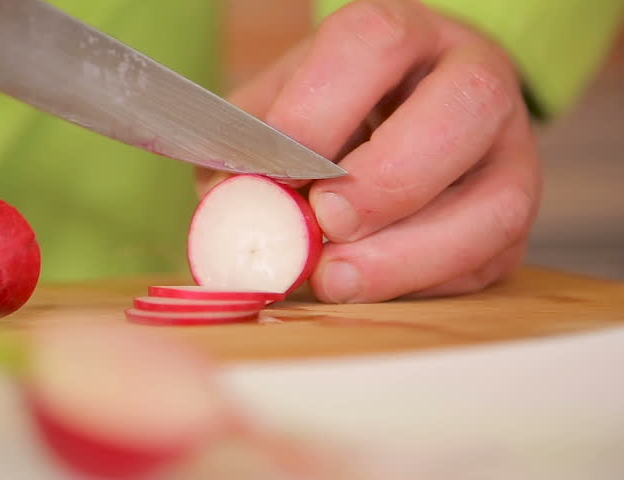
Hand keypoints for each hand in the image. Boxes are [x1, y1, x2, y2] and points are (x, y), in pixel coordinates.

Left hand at [198, 0, 540, 302]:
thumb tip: (228, 210)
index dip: (319, 111)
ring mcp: (507, 150)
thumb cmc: (327, 115)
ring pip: (498, 203)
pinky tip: (368, 285)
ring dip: (407, 254)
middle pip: (465, 109)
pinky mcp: (513, 218)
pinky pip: (487, 260)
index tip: (275, 171)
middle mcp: (471, 79)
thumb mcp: (276, 111)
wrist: (393, 124)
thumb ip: (248, 151)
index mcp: (402, 35)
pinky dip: (421, 283)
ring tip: (335, 278)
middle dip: (387, 179)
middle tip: (327, 221)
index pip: (375, 43)